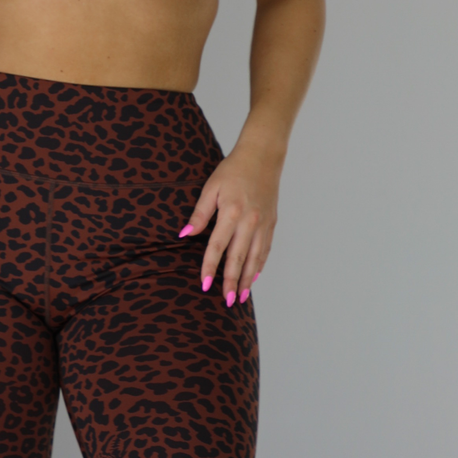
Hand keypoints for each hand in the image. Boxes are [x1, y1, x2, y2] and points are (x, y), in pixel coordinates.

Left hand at [179, 141, 281, 305]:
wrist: (263, 156)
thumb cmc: (233, 170)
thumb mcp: (211, 187)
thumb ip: (200, 213)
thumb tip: (185, 234)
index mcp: (232, 213)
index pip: (218, 247)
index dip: (210, 267)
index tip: (204, 284)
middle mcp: (250, 221)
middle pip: (239, 258)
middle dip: (232, 282)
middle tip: (227, 301)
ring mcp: (264, 224)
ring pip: (255, 258)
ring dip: (248, 279)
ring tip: (242, 297)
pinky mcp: (272, 223)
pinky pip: (265, 249)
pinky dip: (260, 265)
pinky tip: (254, 276)